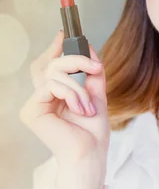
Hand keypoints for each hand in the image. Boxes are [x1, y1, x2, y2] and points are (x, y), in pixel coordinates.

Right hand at [19, 30, 109, 188]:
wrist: (90, 155)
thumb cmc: (92, 133)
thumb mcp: (97, 95)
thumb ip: (92, 73)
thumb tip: (89, 47)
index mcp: (54, 95)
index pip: (49, 65)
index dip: (55, 48)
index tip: (65, 33)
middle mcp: (41, 98)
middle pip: (50, 64)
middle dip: (74, 59)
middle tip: (94, 66)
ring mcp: (34, 104)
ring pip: (54, 73)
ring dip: (78, 87)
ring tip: (88, 106)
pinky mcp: (31, 111)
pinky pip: (52, 86)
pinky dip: (71, 94)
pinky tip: (80, 109)